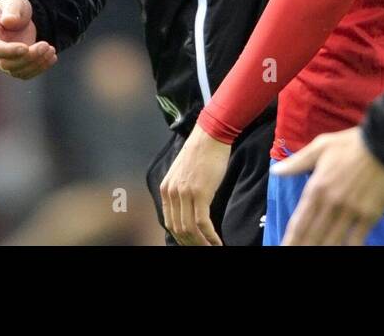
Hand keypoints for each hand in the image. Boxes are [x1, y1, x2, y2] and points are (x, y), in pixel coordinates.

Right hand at [0, 0, 56, 79]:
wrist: (18, 17)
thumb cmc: (13, 8)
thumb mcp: (14, 2)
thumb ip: (12, 10)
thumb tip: (9, 21)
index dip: (8, 50)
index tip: (25, 47)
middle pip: (6, 63)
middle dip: (28, 57)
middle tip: (46, 45)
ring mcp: (3, 60)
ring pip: (17, 71)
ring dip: (36, 63)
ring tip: (51, 50)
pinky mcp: (15, 66)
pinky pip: (26, 73)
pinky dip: (40, 67)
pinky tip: (52, 57)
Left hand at [159, 125, 229, 244]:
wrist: (211, 134)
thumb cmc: (202, 151)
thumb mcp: (183, 172)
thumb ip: (181, 190)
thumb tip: (189, 209)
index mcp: (166, 189)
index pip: (170, 222)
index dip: (182, 237)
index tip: (193, 243)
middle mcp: (172, 193)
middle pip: (178, 229)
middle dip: (191, 243)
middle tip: (204, 248)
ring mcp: (185, 194)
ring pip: (190, 230)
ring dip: (202, 243)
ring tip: (212, 248)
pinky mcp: (200, 193)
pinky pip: (202, 223)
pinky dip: (210, 236)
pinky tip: (218, 242)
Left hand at [272, 127, 383, 244]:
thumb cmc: (351, 144)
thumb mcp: (320, 146)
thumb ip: (298, 162)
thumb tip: (276, 172)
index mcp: (317, 188)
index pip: (299, 222)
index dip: (291, 240)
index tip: (284, 249)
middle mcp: (331, 203)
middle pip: (313, 236)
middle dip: (304, 248)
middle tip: (295, 257)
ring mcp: (351, 211)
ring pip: (333, 240)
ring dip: (324, 250)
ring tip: (316, 255)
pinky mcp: (370, 215)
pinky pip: (357, 239)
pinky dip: (349, 248)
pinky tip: (344, 251)